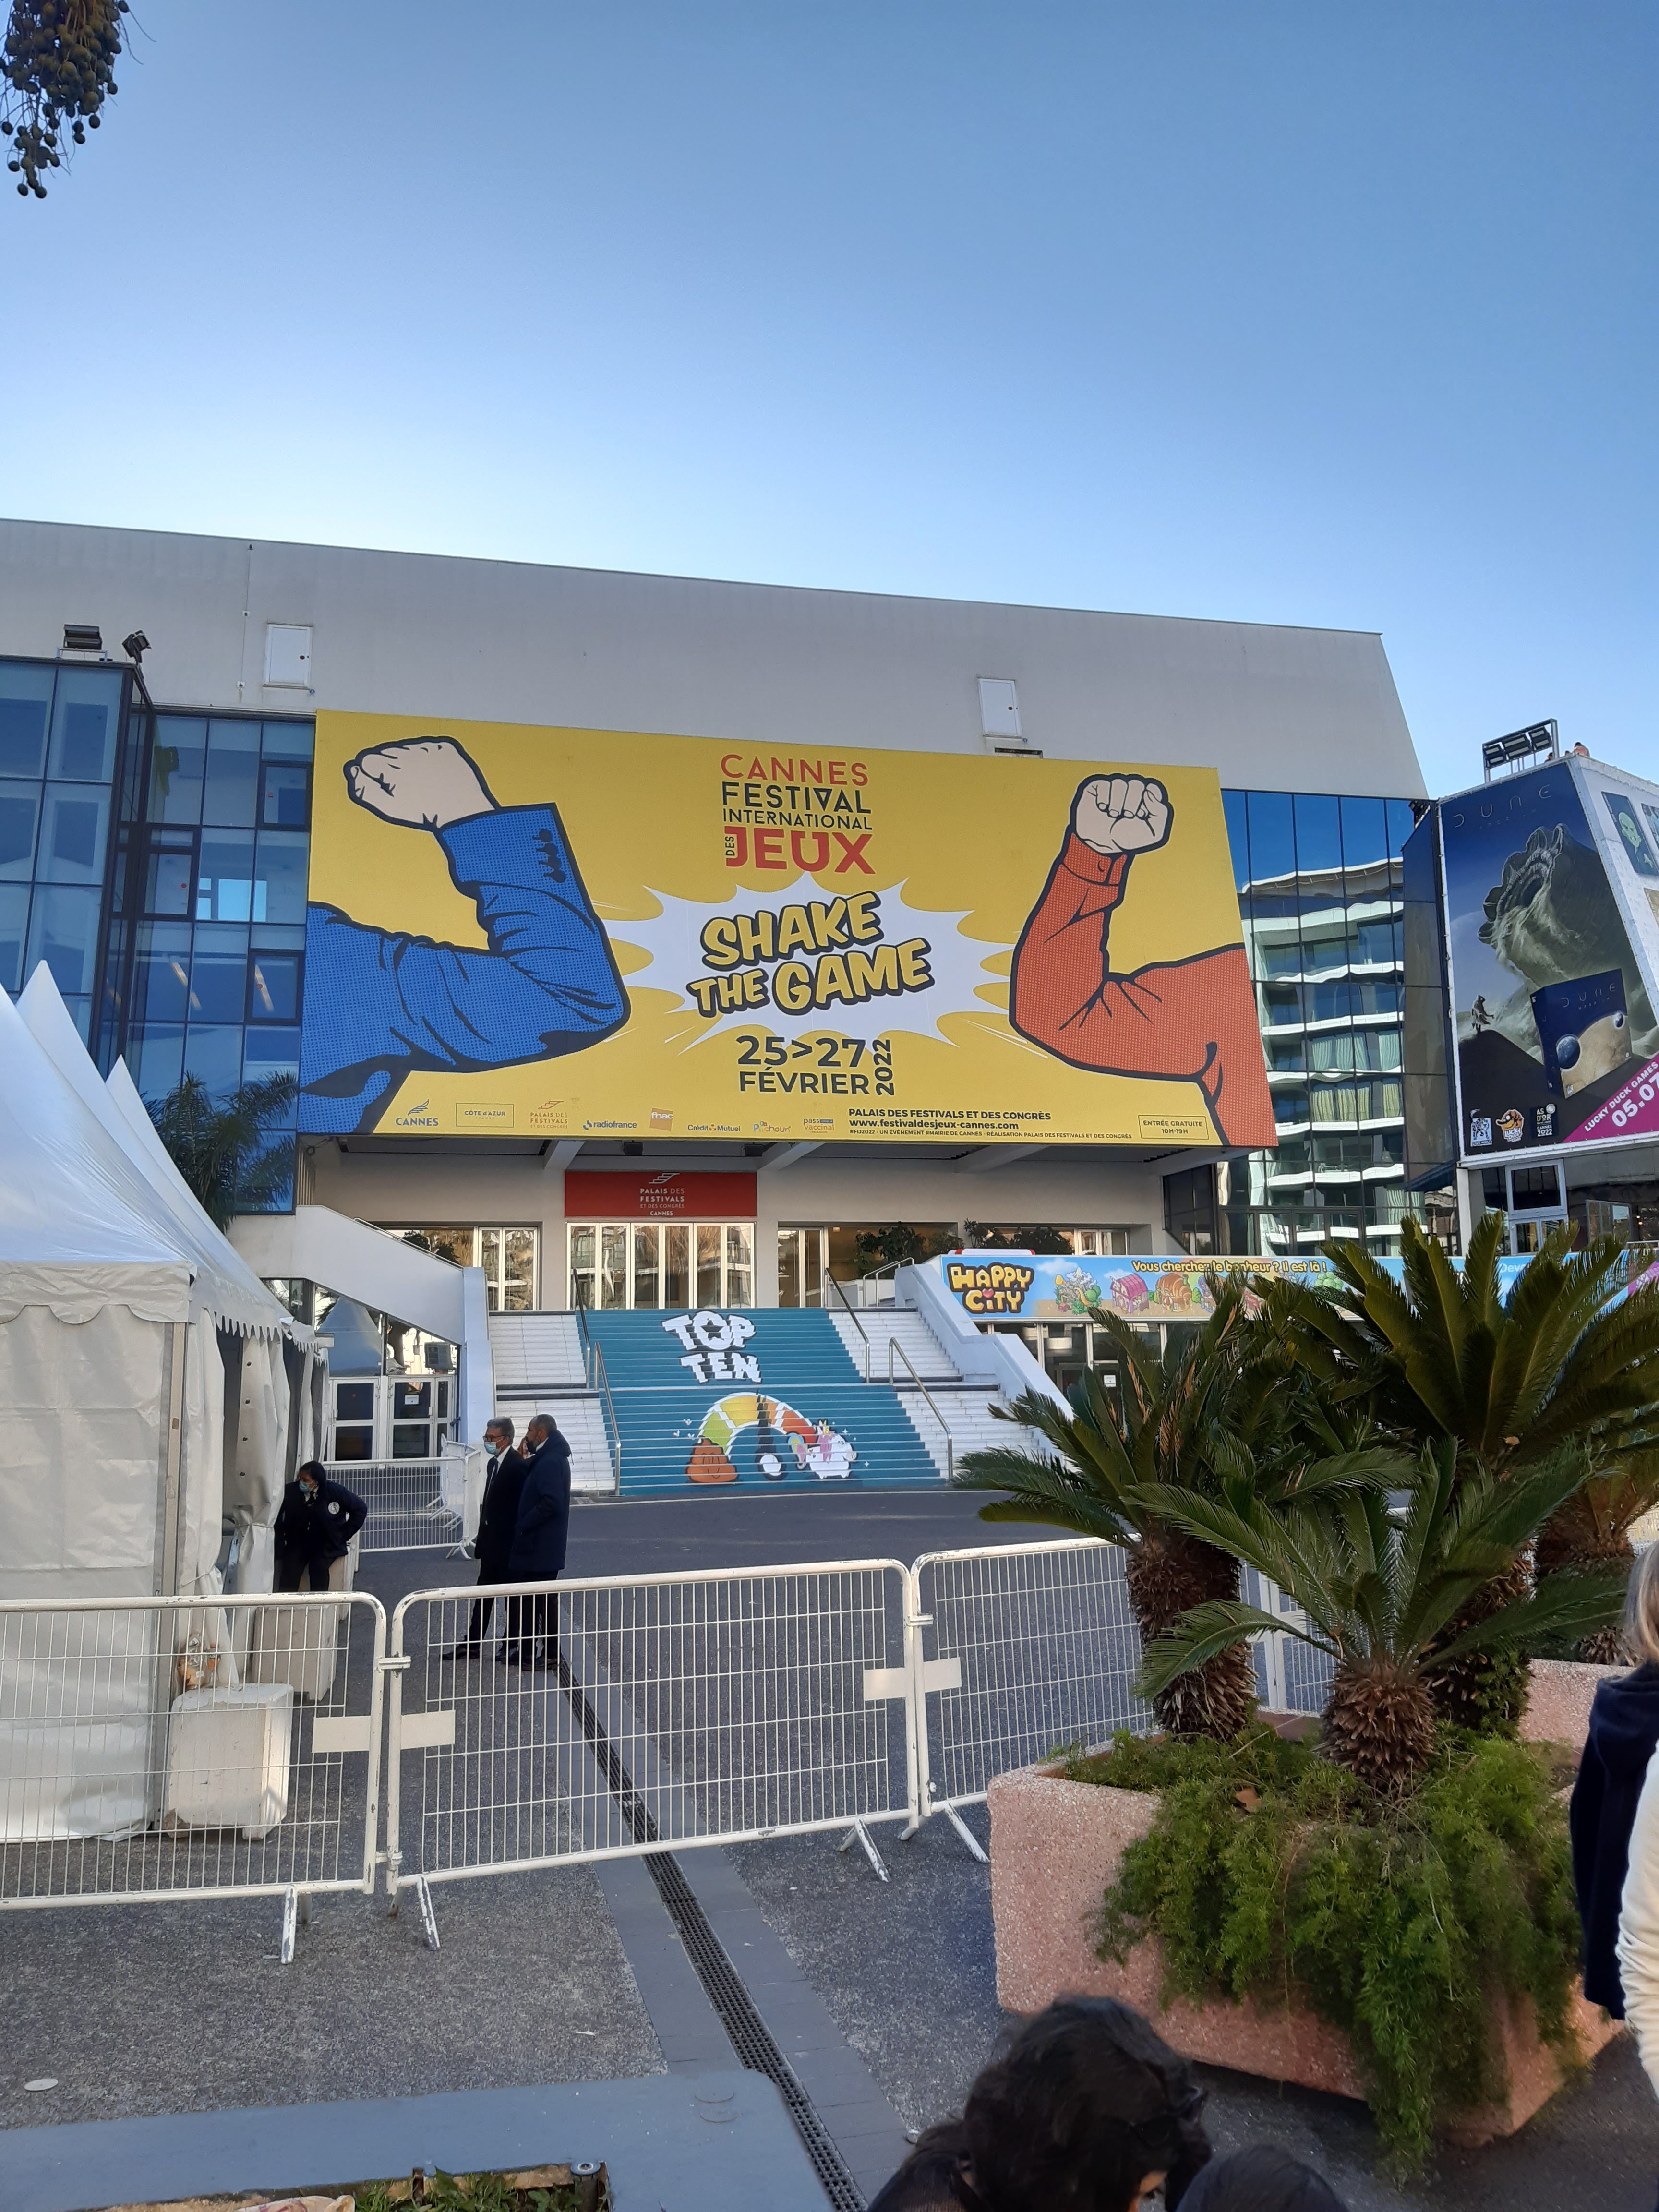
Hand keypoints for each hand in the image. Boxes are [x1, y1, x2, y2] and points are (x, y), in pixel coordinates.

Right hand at [345, 739, 496, 829]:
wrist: (464, 814)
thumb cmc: (425, 813)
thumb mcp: (389, 808)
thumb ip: (364, 789)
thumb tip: (352, 770)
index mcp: (391, 767)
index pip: (367, 760)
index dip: (374, 776)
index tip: (386, 787)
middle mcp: (409, 752)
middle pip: (386, 752)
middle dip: (390, 768)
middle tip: (407, 787)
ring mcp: (429, 747)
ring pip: (407, 748)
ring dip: (410, 761)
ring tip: (422, 783)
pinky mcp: (445, 746)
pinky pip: (429, 747)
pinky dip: (429, 759)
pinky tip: (434, 776)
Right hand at [1072, 776, 1171, 856]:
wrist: (1101, 846)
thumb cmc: (1126, 839)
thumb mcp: (1153, 833)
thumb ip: (1160, 813)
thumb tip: (1149, 792)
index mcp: (1145, 799)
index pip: (1152, 787)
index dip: (1149, 800)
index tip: (1142, 815)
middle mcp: (1130, 791)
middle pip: (1137, 783)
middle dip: (1133, 801)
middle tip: (1128, 816)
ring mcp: (1114, 789)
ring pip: (1120, 782)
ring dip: (1117, 801)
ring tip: (1113, 815)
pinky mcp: (1098, 789)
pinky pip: (1103, 784)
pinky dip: (1104, 797)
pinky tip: (1103, 808)